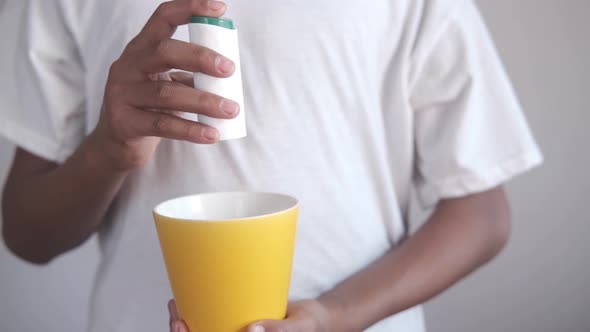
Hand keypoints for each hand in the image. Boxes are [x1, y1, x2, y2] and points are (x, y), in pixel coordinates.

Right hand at [90, 0, 239, 171]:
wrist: (116, 145)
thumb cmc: (150, 109)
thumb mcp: (167, 84)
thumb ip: (191, 74)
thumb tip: (229, 73)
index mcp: (142, 49)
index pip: (163, 18)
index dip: (190, 8)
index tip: (221, 8)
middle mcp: (128, 66)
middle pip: (164, 52)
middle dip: (200, 57)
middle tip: (229, 69)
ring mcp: (122, 94)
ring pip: (166, 93)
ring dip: (204, 101)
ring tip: (231, 110)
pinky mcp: (124, 122)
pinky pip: (163, 125)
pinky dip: (191, 130)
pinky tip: (212, 134)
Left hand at [167, 299, 333, 331]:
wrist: (316, 318)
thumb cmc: (310, 326)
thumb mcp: (297, 328)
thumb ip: (278, 331)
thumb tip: (252, 331)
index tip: (181, 325)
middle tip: (176, 312)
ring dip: (185, 325)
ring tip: (176, 303)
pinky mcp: (236, 326)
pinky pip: (213, 324)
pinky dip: (197, 314)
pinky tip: (187, 301)